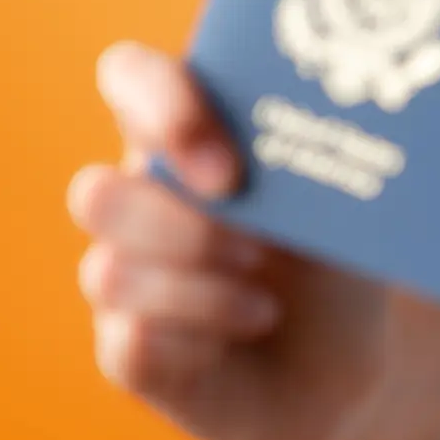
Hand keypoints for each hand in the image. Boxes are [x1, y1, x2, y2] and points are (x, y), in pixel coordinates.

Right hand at [67, 40, 431, 439]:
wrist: (344, 360)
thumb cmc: (334, 262)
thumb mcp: (342, 205)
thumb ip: (318, 165)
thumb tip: (332, 142)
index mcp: (185, 138)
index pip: (130, 79)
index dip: (161, 104)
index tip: (230, 165)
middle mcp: (140, 203)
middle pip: (95, 193)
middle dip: (182, 224)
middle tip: (261, 247)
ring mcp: (125, 279)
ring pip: (107, 274)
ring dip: (200, 293)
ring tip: (269, 309)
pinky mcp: (130, 353)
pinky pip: (130, 347)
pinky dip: (198, 347)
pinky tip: (246, 339)